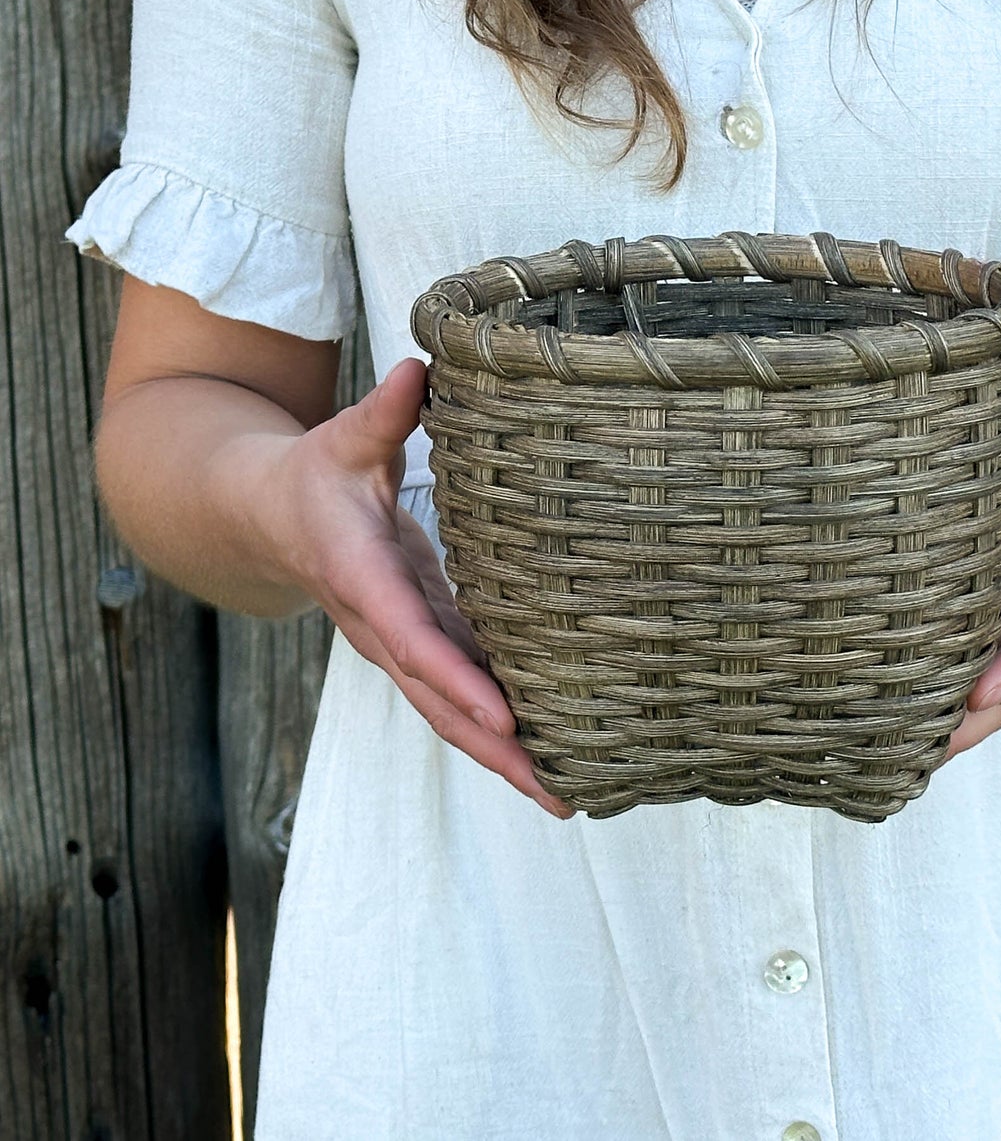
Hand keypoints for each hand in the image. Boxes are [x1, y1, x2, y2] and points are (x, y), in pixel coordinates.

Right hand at [263, 358, 573, 818]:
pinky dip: (499, 730)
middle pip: (441, 701)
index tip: (506, 718)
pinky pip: (460, 697)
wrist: (269, 519)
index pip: (414, 639)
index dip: (459, 680)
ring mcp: (402, 644)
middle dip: (496, 749)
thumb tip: (420, 368)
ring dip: (504, 757)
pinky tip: (550, 751)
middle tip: (558, 790)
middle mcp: (383, 627)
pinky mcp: (421, 643)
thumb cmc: (315, 475)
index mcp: (365, 579)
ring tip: (569, 793)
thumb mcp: (342, 438)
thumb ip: (382, 412)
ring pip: (451, 713)